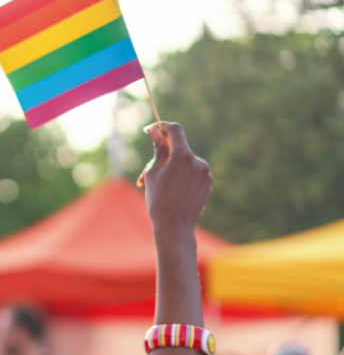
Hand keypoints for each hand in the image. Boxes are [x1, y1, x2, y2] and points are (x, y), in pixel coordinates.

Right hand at [138, 122, 212, 237]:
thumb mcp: (153, 172)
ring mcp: (206, 174)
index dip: (163, 127)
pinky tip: (172, 194)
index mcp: (183, 155)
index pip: (175, 130)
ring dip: (172, 170)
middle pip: (179, 149)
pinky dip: (182, 180)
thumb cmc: (159, 199)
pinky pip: (193, 176)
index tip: (152, 130)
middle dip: (164, 156)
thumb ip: (158, 149)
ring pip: (186, 164)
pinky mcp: (208, 186)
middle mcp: (198, 162)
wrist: (174, 227)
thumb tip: (156, 130)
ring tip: (158, 187)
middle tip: (146, 172)